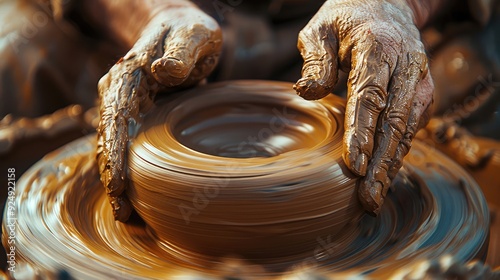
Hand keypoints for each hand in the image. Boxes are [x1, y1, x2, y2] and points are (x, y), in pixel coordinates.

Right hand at [96, 4, 221, 221]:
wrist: (182, 30)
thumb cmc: (189, 31)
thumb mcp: (192, 34)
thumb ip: (180, 51)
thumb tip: (165, 71)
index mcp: (128, 76)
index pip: (115, 117)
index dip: (116, 151)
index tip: (119, 183)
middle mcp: (120, 95)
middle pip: (110, 140)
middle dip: (113, 176)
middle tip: (124, 212)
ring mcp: (127, 108)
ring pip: (116, 148)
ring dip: (118, 181)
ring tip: (128, 215)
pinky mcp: (138, 119)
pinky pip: (129, 148)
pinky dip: (130, 172)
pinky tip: (137, 197)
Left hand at [294, 0, 432, 214]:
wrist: (388, 6)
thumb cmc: (347, 19)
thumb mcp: (321, 28)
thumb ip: (316, 59)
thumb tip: (307, 91)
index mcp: (378, 48)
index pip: (370, 96)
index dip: (362, 132)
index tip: (354, 164)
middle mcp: (406, 67)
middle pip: (395, 121)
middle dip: (381, 163)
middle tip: (368, 197)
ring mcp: (418, 82)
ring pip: (408, 130)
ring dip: (392, 166)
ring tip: (375, 197)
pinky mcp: (421, 94)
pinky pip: (411, 128)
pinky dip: (397, 154)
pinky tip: (383, 176)